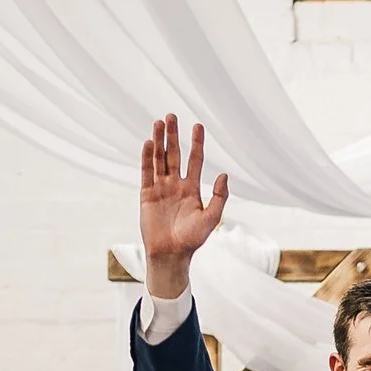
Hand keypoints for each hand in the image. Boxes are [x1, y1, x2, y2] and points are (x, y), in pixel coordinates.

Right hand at [140, 115, 228, 299]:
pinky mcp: (147, 195)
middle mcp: (176, 186)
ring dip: (159, 141)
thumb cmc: (192, 240)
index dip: (196, 143)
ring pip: (159, 159)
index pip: (195, 160)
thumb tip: (224, 174)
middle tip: (172, 116)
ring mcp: (161, 189)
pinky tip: (149, 143)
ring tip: (159, 122)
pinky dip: (147, 157)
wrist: (171, 254)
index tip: (198, 125)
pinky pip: (147, 172)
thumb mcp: (212, 218)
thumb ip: (219, 197)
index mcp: (192, 189)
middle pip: (175, 154)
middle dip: (173, 135)